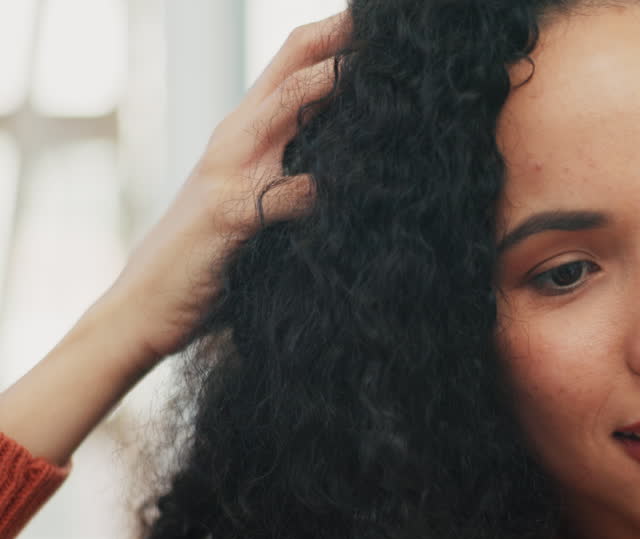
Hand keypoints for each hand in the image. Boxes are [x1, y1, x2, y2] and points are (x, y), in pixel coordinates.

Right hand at [102, 10, 350, 362]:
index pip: (292, 61)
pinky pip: (285, 193)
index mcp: (244, 130)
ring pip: (287, 107)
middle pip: (292, 64)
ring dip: (330, 84)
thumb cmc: (208, 255)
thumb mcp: (253, 199)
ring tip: (377, 70)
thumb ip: (291, 171)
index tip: (383, 26)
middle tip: (390, 26)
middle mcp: (236, 137)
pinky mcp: (230, 216)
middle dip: (339, 39)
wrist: (145, 305)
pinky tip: (358, 185)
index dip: (334, 35)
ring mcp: (230, 171)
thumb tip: (354, 162)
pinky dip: (322, 187)